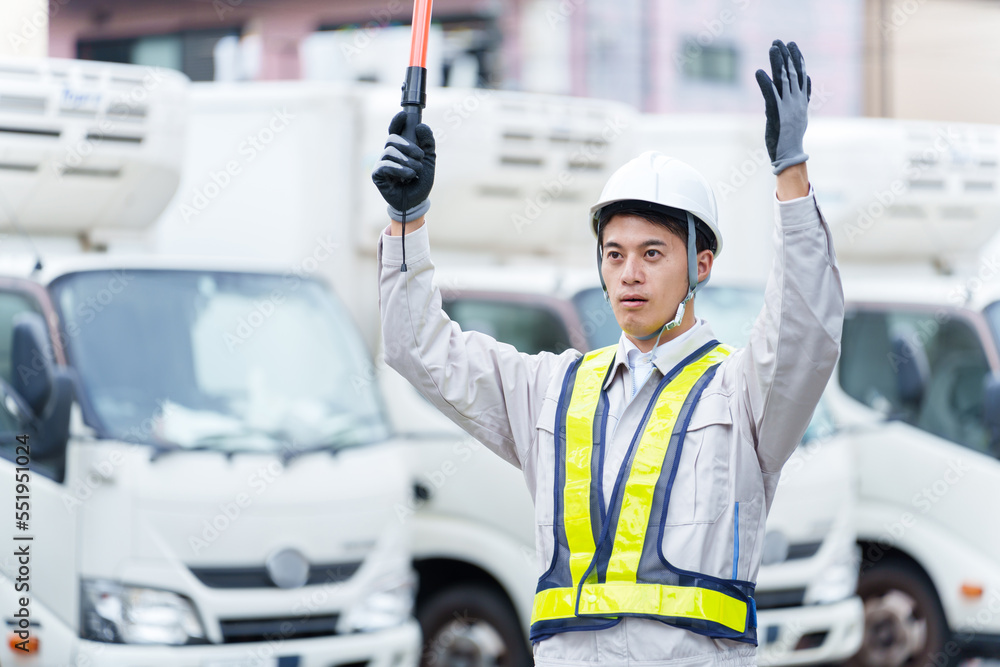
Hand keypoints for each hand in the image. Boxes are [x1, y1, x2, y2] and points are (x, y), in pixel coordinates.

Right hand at [372, 111, 435, 221]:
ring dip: (407, 161)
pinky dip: (399, 169)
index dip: (397, 122)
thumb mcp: (429, 161)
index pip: (394, 130)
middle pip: (392, 139)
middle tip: (420, 156)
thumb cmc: (420, 181)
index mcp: (400, 148)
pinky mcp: (377, 175)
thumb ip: (428, 143)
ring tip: (416, 172)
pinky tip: (408, 176)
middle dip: (407, 145)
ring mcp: (382, 164)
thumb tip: (421, 126)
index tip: (403, 116)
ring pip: (390, 152)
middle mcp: (389, 154)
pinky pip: (385, 165)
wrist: (416, 202)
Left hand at [755, 40, 810, 174]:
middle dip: (786, 55)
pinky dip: (765, 83)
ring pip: (783, 79)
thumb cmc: (791, 136)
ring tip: (773, 48)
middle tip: (779, 40)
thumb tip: (807, 81)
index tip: (792, 45)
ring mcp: (786, 106)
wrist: (790, 155)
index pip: (800, 74)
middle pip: (792, 72)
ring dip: (778, 62)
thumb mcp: (799, 114)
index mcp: (800, 100)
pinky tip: (759, 72)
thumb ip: (802, 97)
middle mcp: (795, 100)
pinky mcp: (775, 114)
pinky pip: (770, 95)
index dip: (797, 58)